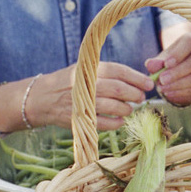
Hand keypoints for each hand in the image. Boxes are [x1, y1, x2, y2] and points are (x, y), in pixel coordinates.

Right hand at [29, 62, 153, 130]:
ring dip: (126, 109)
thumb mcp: (85, 69)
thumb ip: (108, 73)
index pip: (119, 71)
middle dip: (135, 94)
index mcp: (89, 69)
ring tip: (129, 109)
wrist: (41, 97)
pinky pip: (103, 123)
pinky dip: (116, 123)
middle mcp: (86, 83)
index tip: (149, 83)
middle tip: (141, 97)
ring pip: (113, 106)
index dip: (137, 78)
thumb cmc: (70, 82)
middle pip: (118, 89)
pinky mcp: (78, 118)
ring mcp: (81, 102)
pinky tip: (121, 121)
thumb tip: (138, 80)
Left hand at [145, 30, 190, 105]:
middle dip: (179, 72)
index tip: (166, 64)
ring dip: (179, 85)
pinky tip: (169, 94)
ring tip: (163, 88)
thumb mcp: (164, 57)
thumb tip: (151, 65)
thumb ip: (157, 61)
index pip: (190, 42)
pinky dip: (182, 93)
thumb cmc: (174, 59)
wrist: (186, 67)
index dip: (179, 54)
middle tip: (162, 80)